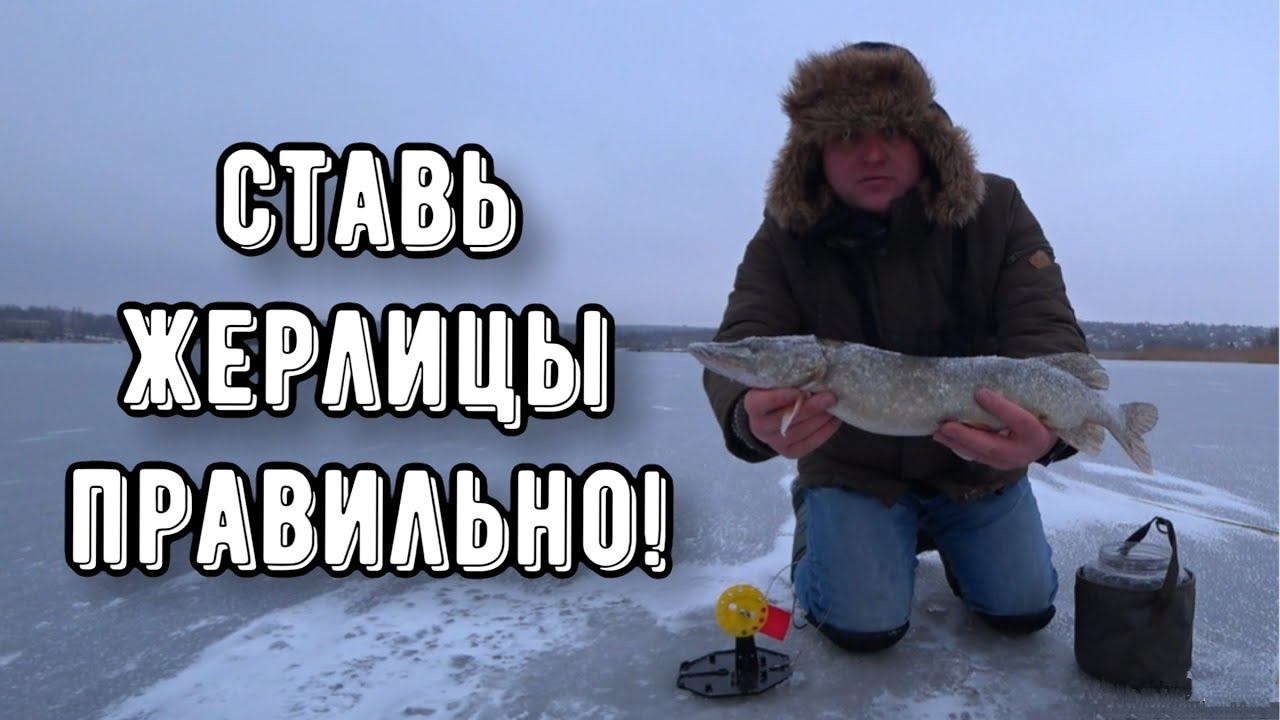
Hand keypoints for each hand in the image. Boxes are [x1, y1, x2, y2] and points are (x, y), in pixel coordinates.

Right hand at [743, 388, 839, 458]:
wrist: (770, 417)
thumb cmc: (777, 391)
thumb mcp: (776, 382)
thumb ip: (789, 379)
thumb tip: (814, 371)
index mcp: (753, 405)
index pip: (761, 403)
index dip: (778, 398)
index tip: (798, 391)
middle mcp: (760, 426)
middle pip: (786, 418)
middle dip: (811, 408)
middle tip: (830, 397)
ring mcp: (774, 442)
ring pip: (801, 431)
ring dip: (821, 419)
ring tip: (835, 407)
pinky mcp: (789, 452)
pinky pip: (809, 444)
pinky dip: (825, 431)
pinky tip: (834, 420)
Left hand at [932, 388, 1056, 469]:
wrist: (1047, 437)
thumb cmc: (1039, 413)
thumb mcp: (1035, 403)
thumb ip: (1017, 394)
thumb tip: (990, 373)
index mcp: (1039, 434)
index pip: (1021, 421)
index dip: (1001, 407)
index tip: (981, 392)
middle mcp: (1026, 453)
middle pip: (993, 445)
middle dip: (966, 436)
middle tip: (945, 425)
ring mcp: (1010, 462)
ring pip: (980, 454)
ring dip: (956, 443)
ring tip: (938, 431)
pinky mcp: (998, 464)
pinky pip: (976, 456)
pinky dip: (958, 446)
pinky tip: (944, 437)